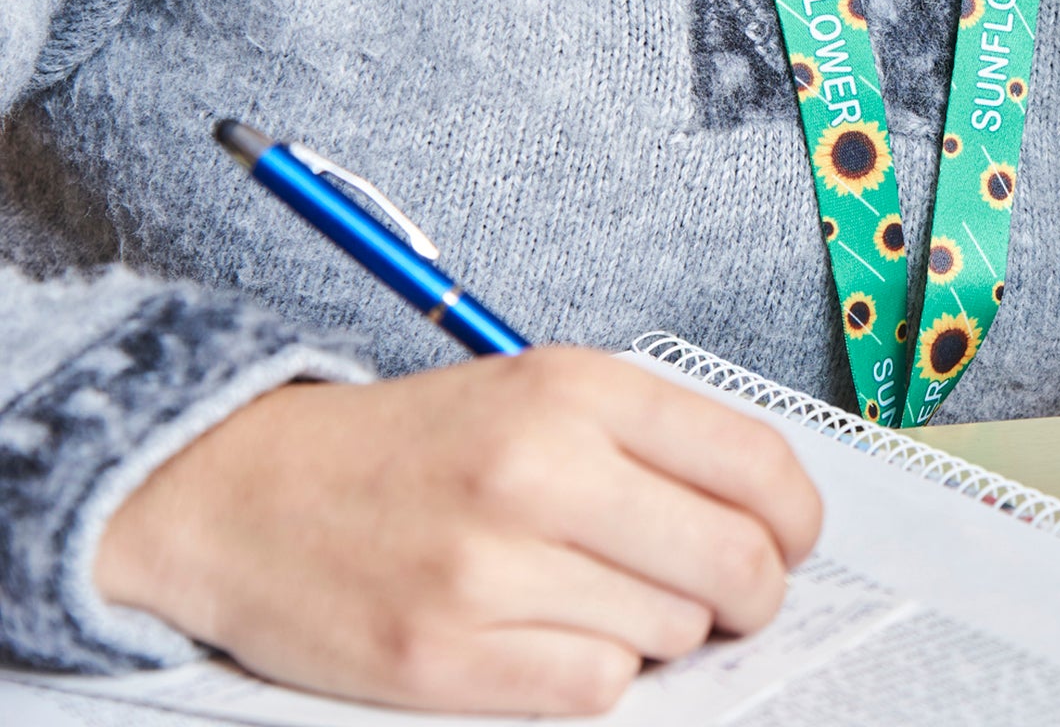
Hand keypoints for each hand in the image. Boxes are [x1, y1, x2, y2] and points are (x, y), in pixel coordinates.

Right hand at [96, 348, 821, 715]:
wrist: (242, 493)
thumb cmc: (415, 448)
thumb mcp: (539, 392)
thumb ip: (654, 441)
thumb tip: (771, 518)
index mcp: (578, 388)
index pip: (757, 464)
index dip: (798, 520)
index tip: (791, 541)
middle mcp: (541, 467)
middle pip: (736, 561)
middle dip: (755, 593)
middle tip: (732, 597)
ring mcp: (491, 566)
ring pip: (672, 632)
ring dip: (658, 630)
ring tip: (594, 596)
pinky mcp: (445, 655)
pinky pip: (598, 690)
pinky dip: (595, 675)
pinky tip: (553, 638)